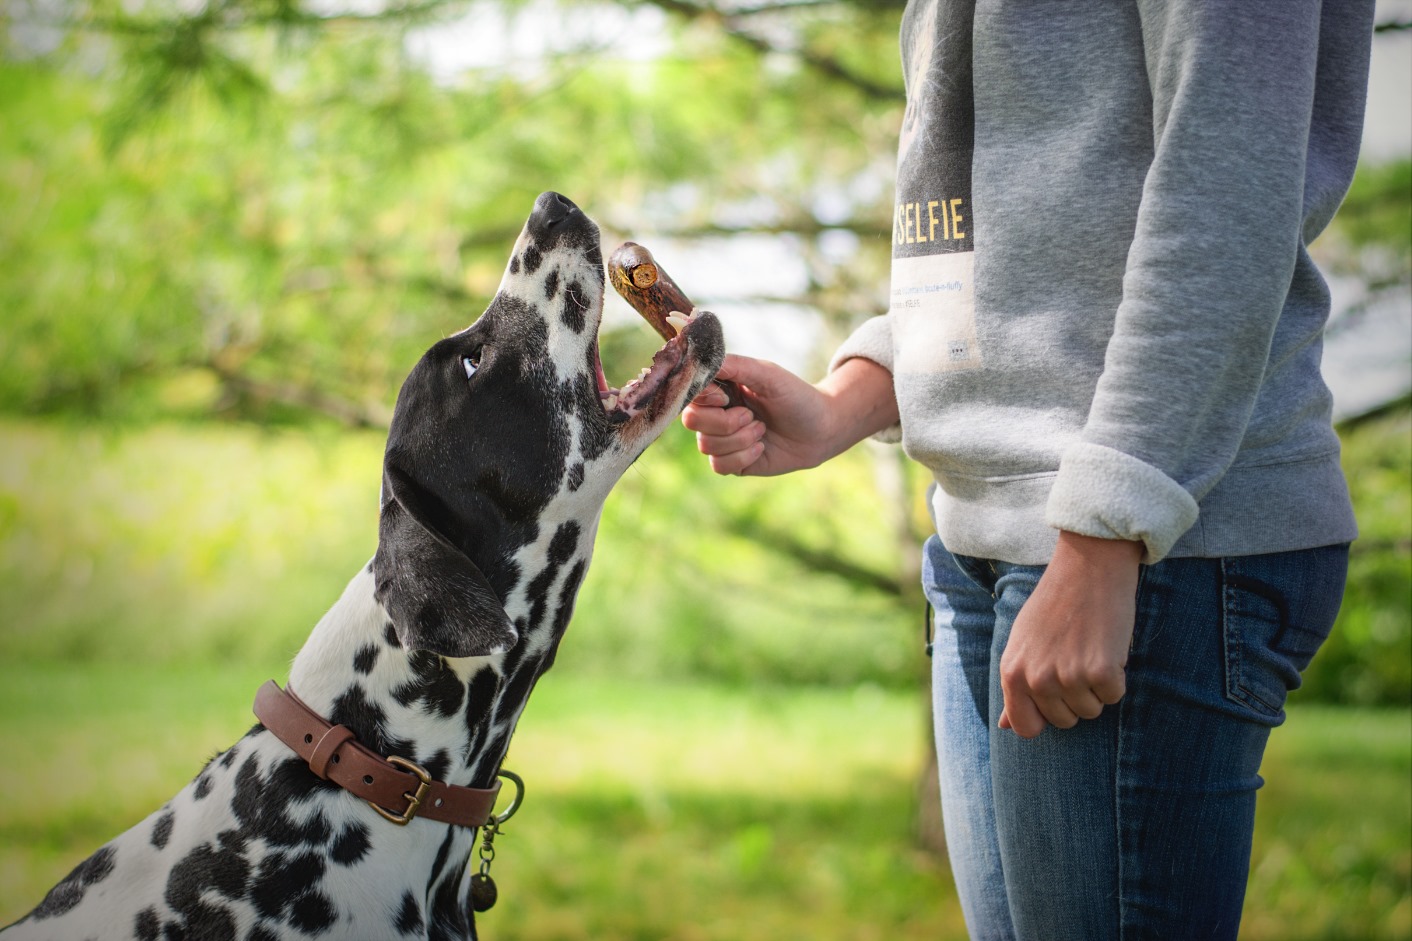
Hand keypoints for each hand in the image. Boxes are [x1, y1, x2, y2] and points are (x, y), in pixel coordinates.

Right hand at [681, 355, 897, 476]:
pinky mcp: (732, 462)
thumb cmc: (796, 397)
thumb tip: (701, 359)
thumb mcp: (768, 374)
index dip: (705, 398)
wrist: (821, 430)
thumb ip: (735, 365)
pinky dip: (743, 457)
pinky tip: (761, 448)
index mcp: (720, 388)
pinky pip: (719, 465)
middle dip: (724, 422)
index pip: (690, 393)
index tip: (727, 397)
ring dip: (740, 439)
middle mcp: (716, 413)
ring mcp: (722, 439)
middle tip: (751, 416)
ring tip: (762, 430)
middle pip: (691, 420)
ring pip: (707, 445)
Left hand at [998, 532, 1142, 738]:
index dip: (1045, 717)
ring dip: (1096, 686)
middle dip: (1075, 698)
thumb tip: (1005, 727)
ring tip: (1089, 648)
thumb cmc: (1055, 604)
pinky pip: (1114, 696)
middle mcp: (1036, 679)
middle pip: (1065, 721)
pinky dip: (1117, 676)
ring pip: (1092, 710)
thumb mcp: (1023, 642)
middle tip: (1075, 658)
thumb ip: (1016, 685)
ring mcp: (1067, 677)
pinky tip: (1106, 646)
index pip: (1025, 728)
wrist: (1088, 566)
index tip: (1056, 698)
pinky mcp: (1100, 672)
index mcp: (1012, 673)